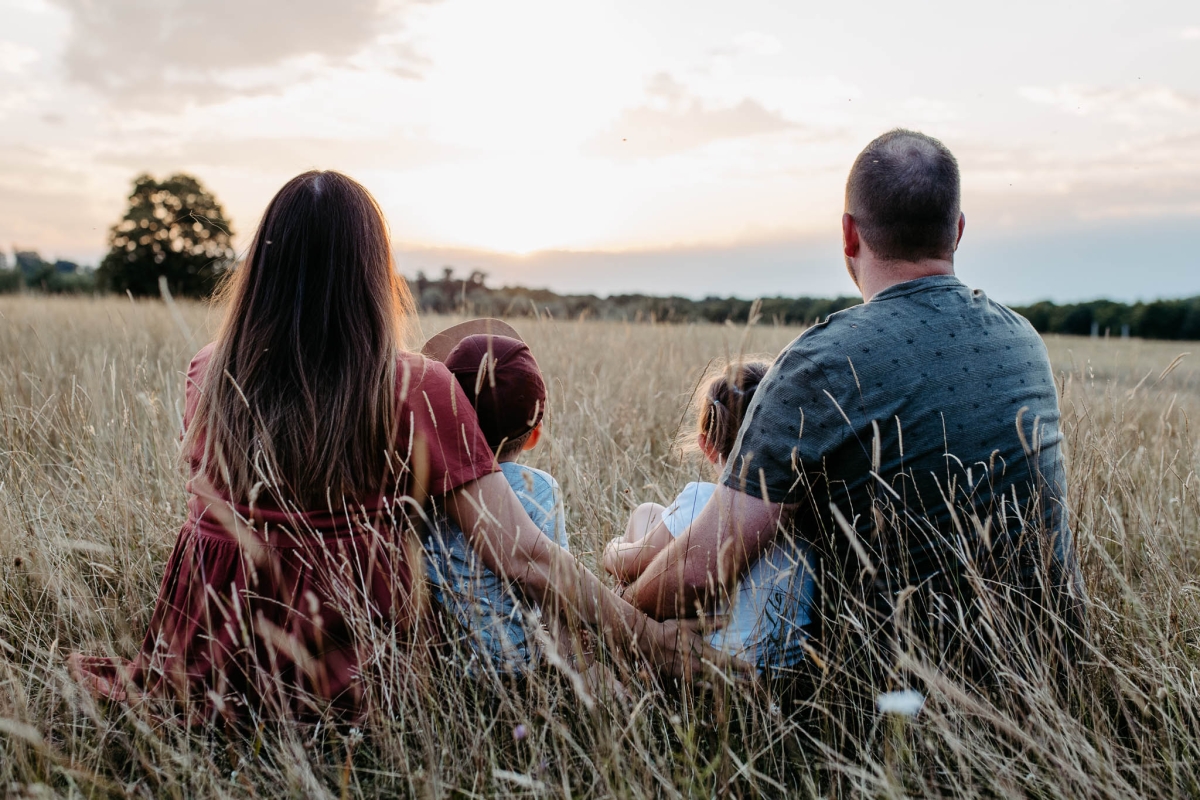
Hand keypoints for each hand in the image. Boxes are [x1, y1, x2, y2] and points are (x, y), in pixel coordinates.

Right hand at [635, 617, 754, 681]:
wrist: (648, 642)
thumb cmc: (669, 630)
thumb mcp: (690, 624)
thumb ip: (709, 623)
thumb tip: (727, 620)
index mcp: (703, 652)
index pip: (728, 661)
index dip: (742, 667)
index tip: (754, 670)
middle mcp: (699, 667)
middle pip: (723, 677)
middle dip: (739, 681)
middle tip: (752, 685)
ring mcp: (689, 675)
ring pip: (712, 685)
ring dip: (726, 687)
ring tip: (740, 690)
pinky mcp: (680, 680)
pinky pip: (697, 688)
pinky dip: (708, 690)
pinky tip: (715, 692)